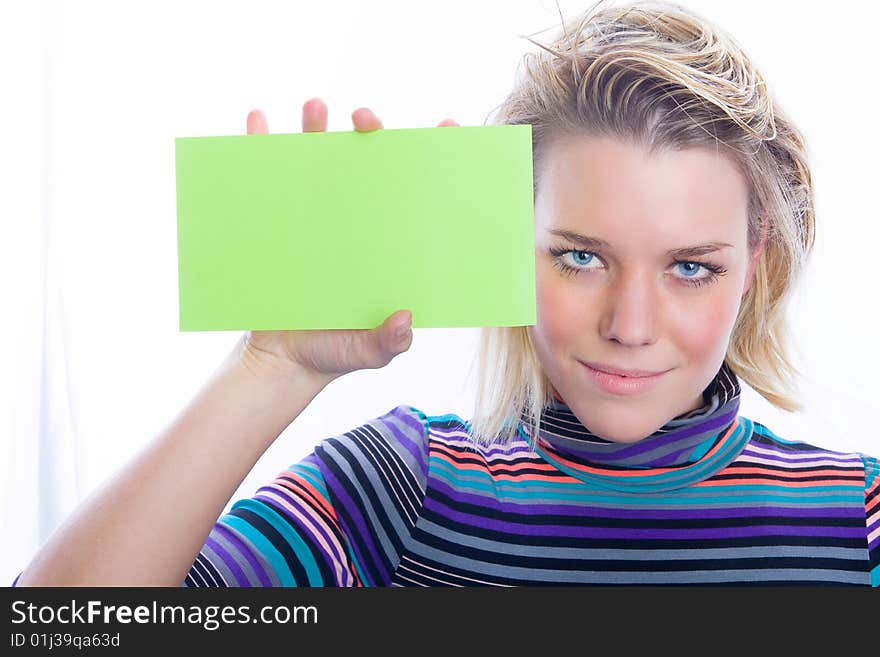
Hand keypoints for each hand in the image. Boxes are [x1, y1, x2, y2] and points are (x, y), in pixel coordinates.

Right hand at [240, 98, 458, 384]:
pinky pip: (267, 176)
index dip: (435, 159)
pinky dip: (259, 146)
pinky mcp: (279, 219)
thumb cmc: (337, 353)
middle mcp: (358, 221)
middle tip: (365, 119)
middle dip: (370, 131)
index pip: (418, 193)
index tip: (446, 129)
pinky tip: (256, 122)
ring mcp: (317, 217)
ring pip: (319, 160)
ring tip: (314, 108)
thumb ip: (389, 341)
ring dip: (315, 127)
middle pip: (368, 164)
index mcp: (390, 243)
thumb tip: (404, 320)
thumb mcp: (370, 351)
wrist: (284, 361)